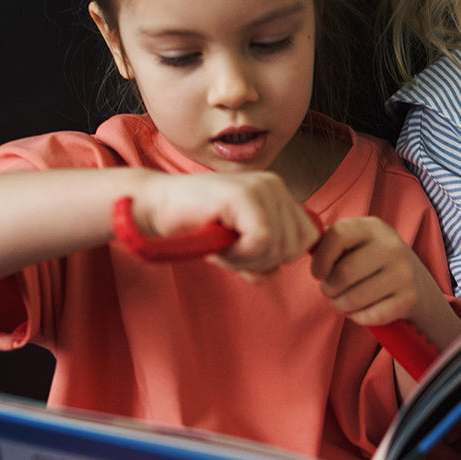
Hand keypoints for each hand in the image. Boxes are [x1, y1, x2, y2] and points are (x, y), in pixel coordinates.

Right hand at [130, 170, 317, 277]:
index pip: (306, 238)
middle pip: (295, 248)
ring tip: (220, 246)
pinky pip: (261, 243)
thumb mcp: (237, 245)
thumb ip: (262, 258)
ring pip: (279, 248)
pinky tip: (218, 246)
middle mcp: (275, 186)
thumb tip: (273, 273)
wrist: (155, 208)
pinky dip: (238, 256)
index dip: (276, 257)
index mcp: (278, 193)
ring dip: (246, 261)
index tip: (243, 251)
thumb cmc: (194, 225)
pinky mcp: (245, 196)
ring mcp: (262, 188)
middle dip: (261, 262)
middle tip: (228, 251)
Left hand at [310, 217, 428, 326]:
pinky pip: (372, 316)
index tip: (318, 272)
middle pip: (344, 273)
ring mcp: (403, 273)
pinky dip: (358, 318)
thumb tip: (299, 243)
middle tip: (329, 291)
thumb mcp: (352, 241)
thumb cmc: (367, 258)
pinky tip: (358, 311)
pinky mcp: (409, 298)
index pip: (337, 235)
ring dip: (340, 305)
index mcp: (372, 227)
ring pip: (355, 298)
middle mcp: (391, 246)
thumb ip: (326, 240)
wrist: (412, 277)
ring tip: (341, 302)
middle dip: (328, 288)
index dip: (320, 259)